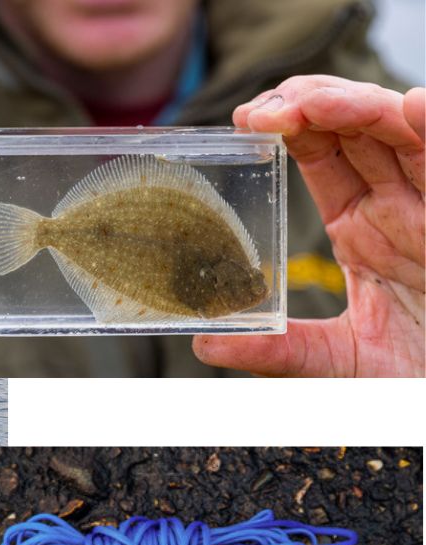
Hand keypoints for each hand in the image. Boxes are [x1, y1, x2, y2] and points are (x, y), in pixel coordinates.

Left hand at [193, 76, 424, 376]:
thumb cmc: (409, 377)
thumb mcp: (332, 363)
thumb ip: (275, 350)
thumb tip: (204, 343)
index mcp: (362, 228)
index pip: (322, 156)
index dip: (287, 127)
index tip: (244, 119)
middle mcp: (398, 207)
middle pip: (355, 129)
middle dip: (311, 103)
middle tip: (264, 107)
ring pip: (400, 133)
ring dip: (356, 107)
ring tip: (312, 101)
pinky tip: (411, 108)